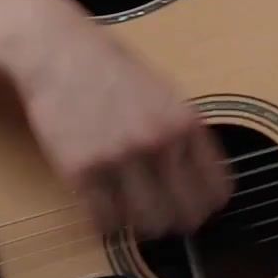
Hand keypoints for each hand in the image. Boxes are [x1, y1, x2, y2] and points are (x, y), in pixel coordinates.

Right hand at [8, 0, 232, 238]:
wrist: (59, 53)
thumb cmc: (111, 70)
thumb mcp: (164, 93)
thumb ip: (184, 135)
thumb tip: (204, 184)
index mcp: (185, 122)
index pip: (217, 189)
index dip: (207, 206)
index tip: (196, 208)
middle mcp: (159, 141)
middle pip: (186, 216)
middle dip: (177, 223)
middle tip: (163, 217)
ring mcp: (121, 158)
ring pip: (147, 225)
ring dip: (141, 224)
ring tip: (131, 209)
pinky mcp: (82, 171)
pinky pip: (105, 222)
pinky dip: (106, 222)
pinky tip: (103, 204)